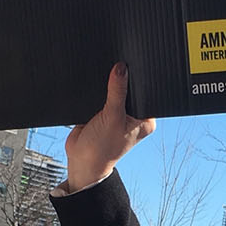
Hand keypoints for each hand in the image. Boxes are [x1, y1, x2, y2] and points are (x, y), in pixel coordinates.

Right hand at [64, 63, 155, 191]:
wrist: (80, 161)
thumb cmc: (102, 148)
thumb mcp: (113, 116)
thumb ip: (117, 91)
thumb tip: (121, 68)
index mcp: (144, 119)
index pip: (146, 92)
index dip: (138, 80)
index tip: (132, 64)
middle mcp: (133, 116)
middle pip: (129, 90)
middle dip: (122, 82)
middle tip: (115, 70)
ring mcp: (117, 113)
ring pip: (114, 91)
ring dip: (107, 87)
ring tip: (103, 83)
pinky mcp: (102, 112)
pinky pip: (101, 95)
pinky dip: (97, 91)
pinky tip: (95, 87)